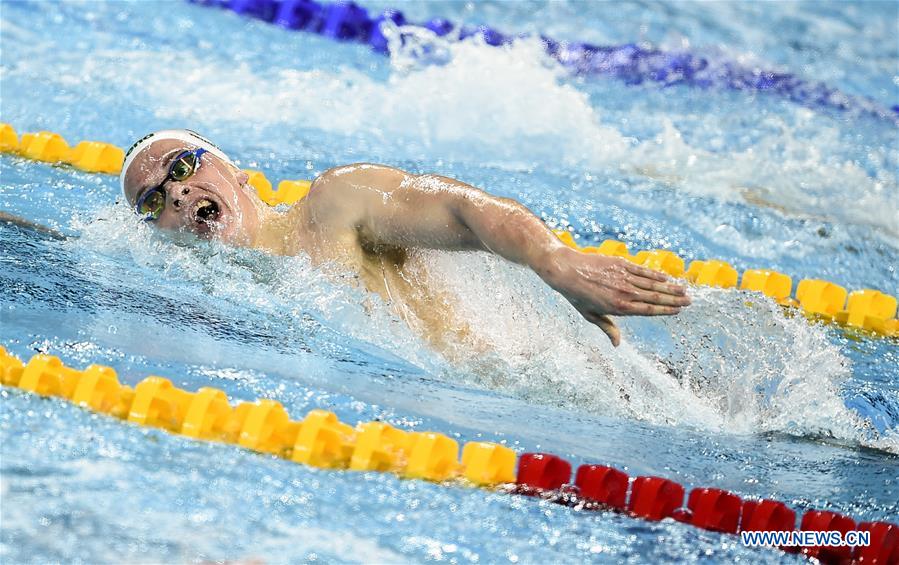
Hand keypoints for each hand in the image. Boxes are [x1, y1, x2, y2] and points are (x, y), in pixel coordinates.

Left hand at [540, 246, 690, 345]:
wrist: (566, 270)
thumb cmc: (577, 296)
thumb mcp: (590, 316)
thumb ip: (608, 328)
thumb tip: (617, 345)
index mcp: (619, 308)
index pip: (649, 310)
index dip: (666, 310)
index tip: (678, 311)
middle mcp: (625, 292)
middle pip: (656, 297)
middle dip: (674, 299)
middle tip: (689, 301)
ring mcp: (624, 277)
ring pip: (653, 284)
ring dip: (670, 287)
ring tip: (684, 290)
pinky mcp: (621, 264)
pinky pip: (643, 270)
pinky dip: (656, 274)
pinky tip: (666, 278)